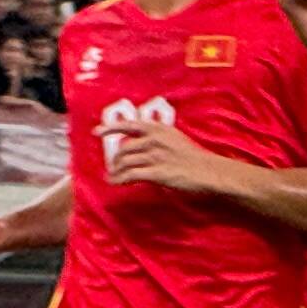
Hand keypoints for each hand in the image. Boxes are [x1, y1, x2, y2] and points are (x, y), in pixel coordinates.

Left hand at [100, 114, 229, 193]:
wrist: (209, 171)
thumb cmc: (194, 157)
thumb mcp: (175, 139)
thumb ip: (157, 138)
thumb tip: (140, 144)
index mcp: (159, 129)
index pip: (130, 125)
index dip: (111, 127)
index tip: (97, 132)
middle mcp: (155, 140)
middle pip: (124, 148)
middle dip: (115, 159)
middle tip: (113, 167)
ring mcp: (155, 156)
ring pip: (125, 162)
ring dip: (116, 171)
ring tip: (112, 177)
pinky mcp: (157, 173)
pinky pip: (131, 175)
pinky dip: (120, 179)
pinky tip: (115, 183)